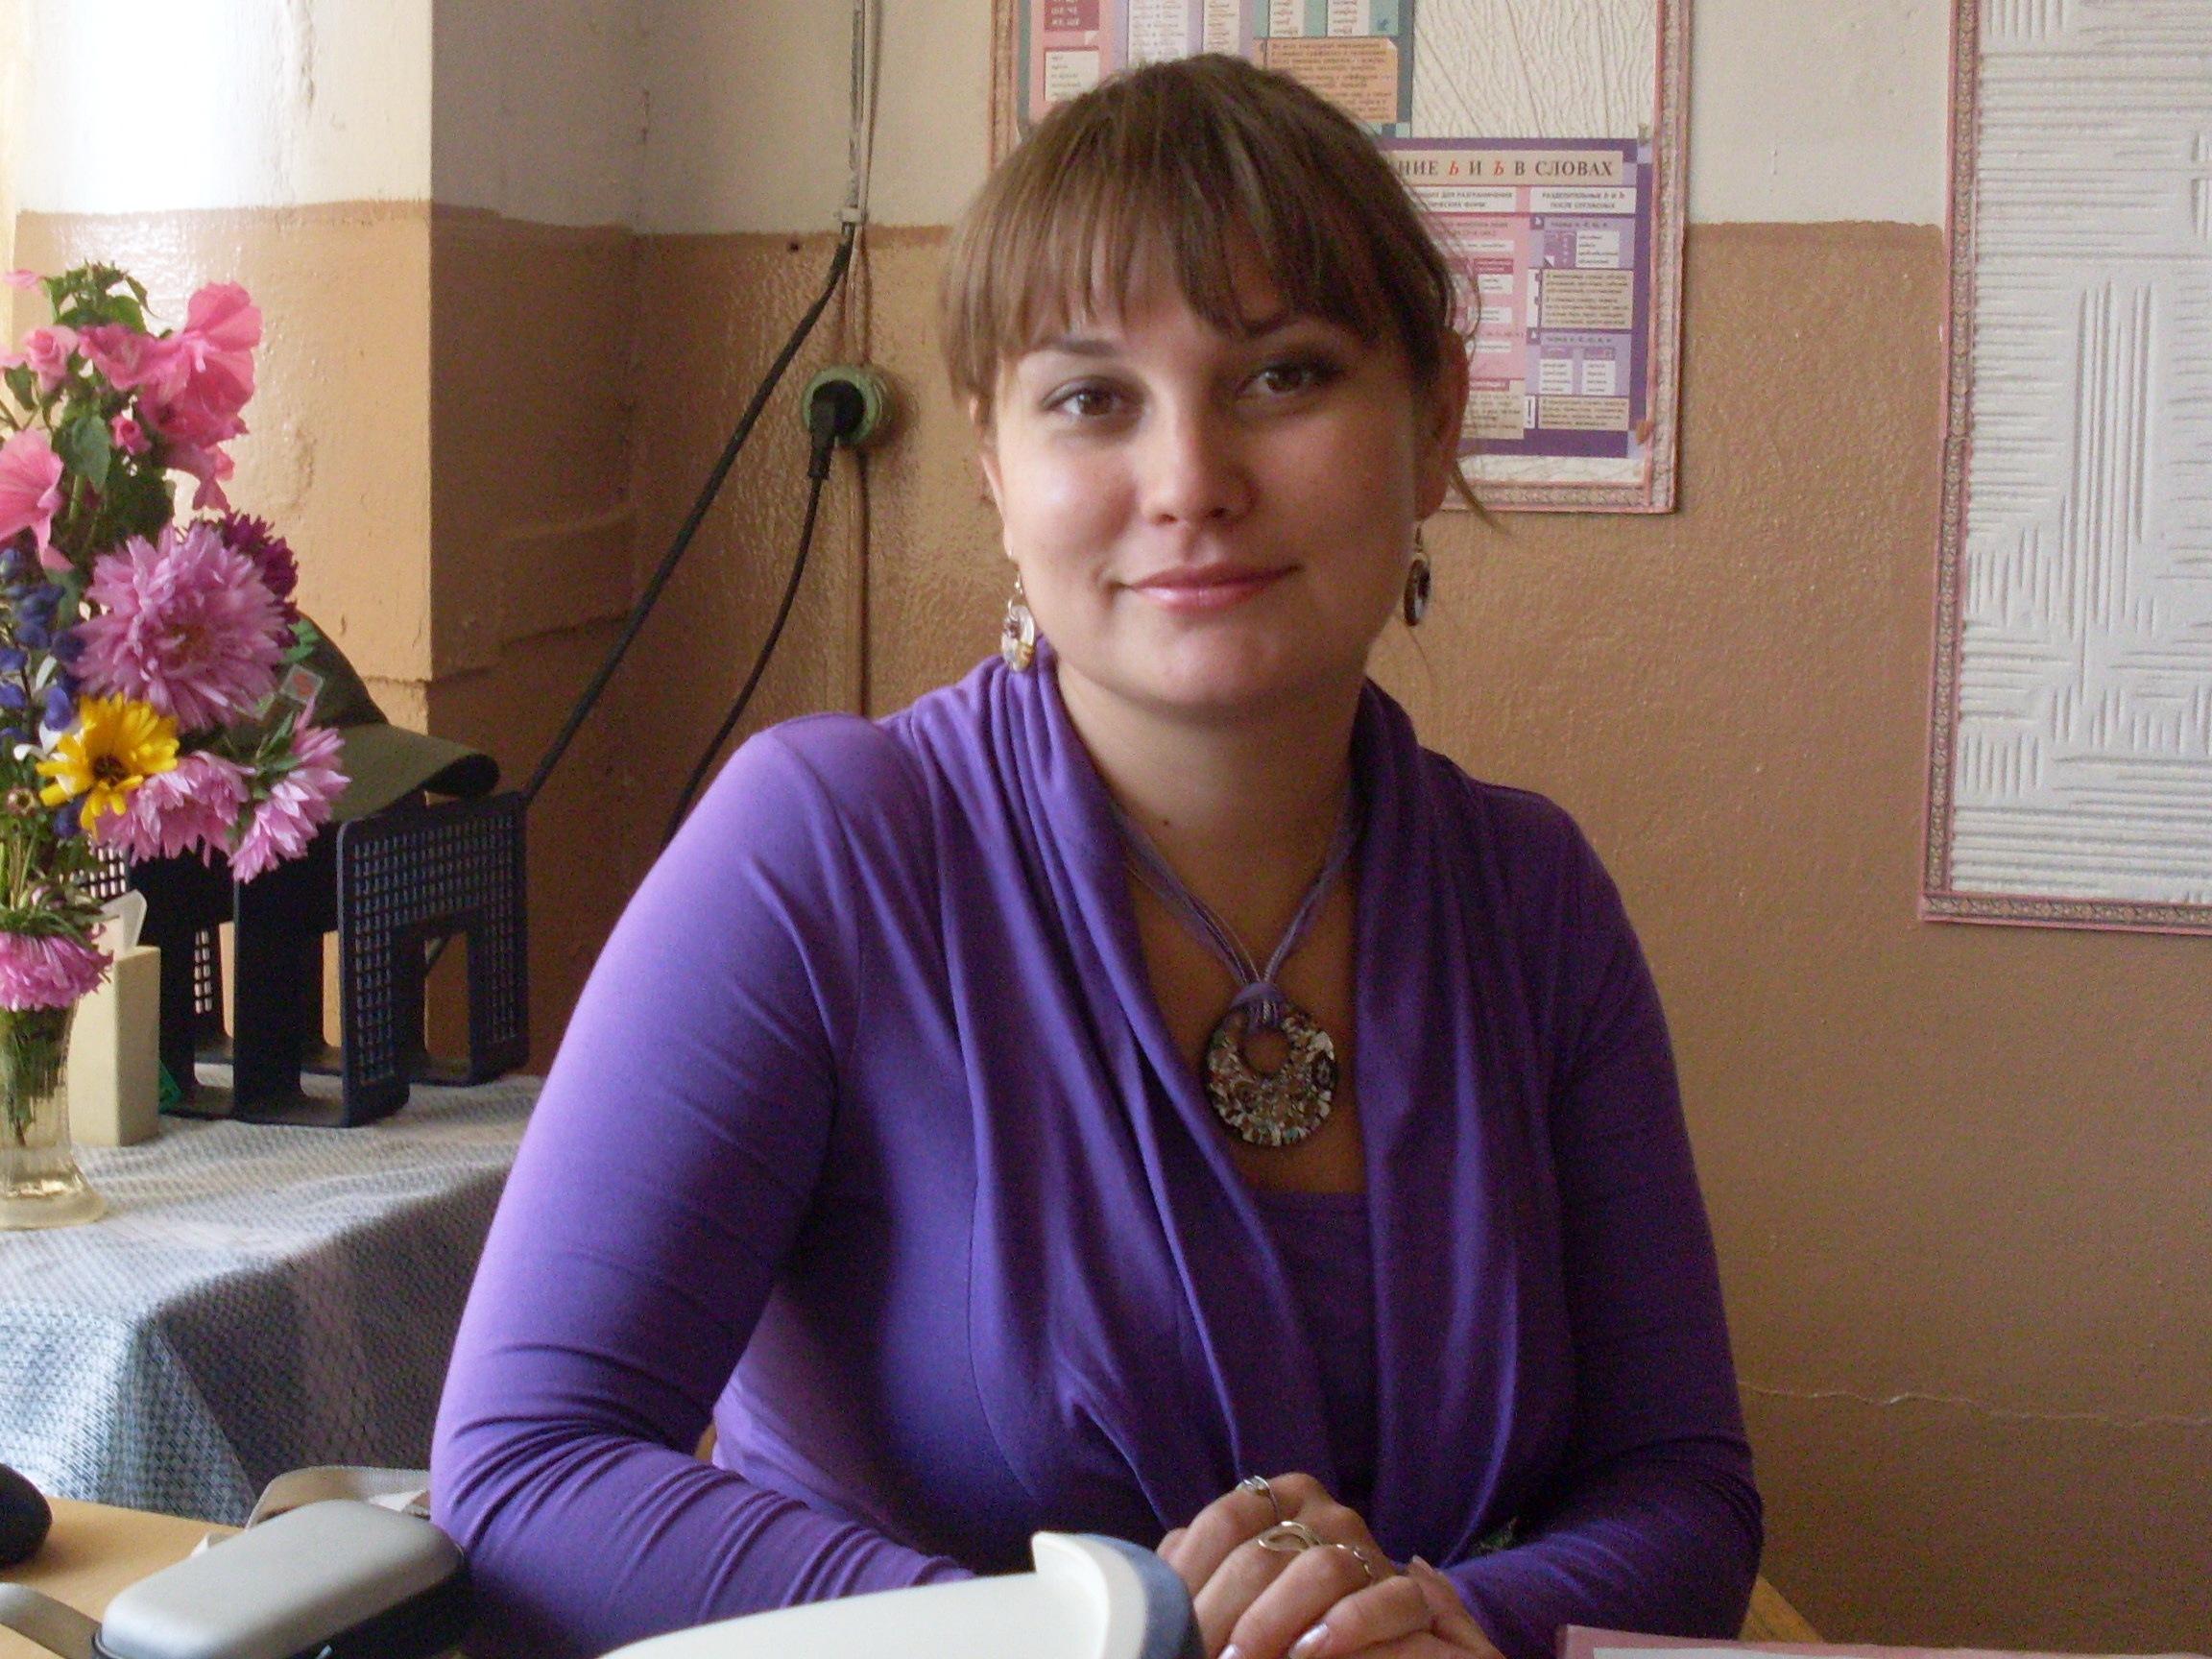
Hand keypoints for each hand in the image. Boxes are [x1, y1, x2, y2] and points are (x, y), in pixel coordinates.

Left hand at [1157, 1474, 1504, 1658]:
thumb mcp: (1224, 1590)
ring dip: (1273, 1624)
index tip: (1171, 1629)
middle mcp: (1325, 1511)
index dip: (1190, 1580)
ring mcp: (1368, 1546)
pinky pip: (1385, 1600)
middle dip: (1223, 1616)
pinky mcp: (1405, 1592)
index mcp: (1276, 1496)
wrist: (1329, 1643)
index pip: (1223, 1523)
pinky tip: (1308, 1653)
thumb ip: (1193, 1576)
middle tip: (1200, 1658)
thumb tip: (1147, 1589)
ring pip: (1321, 1571)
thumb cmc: (1265, 1619)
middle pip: (1263, 1554)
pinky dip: (1345, 1627)